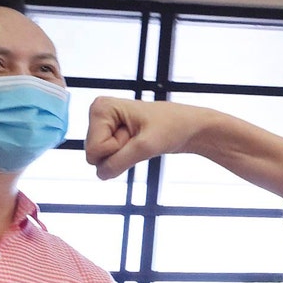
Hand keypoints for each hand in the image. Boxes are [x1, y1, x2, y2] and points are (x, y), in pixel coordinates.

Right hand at [85, 97, 203, 179]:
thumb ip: (119, 162)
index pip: (94, 149)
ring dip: (124, 155)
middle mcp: (98, 114)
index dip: (117, 148)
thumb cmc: (172, 128)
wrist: (188, 127)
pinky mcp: (111, 136)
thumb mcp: (146, 147)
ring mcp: (103, 127)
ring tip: (140, 139)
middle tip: (139, 138)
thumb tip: (100, 175)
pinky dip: (126, 157)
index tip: (136, 134)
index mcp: (101, 107)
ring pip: (101, 160)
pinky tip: (138, 143)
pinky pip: (110, 160)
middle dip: (119, 152)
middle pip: (93, 155)